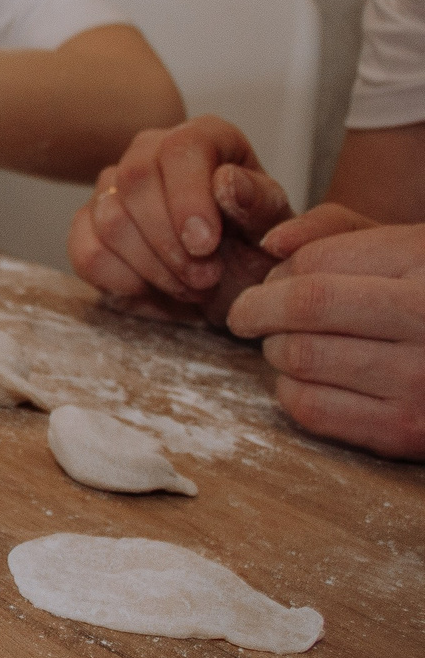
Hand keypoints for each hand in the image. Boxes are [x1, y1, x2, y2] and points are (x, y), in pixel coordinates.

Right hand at [67, 117, 295, 321]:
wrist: (229, 285)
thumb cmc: (254, 249)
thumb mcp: (275, 230)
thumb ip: (258, 203)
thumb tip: (228, 181)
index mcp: (204, 138)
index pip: (180, 149)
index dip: (188, 197)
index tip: (204, 245)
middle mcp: (149, 152)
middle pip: (136, 180)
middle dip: (170, 243)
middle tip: (206, 279)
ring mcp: (111, 188)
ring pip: (111, 221)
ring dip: (153, 268)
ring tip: (190, 287)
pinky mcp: (87, 225)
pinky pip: (86, 252)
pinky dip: (122, 282)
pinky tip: (154, 289)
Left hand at [228, 222, 424, 457]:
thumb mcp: (405, 246)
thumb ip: (334, 227)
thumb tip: (270, 244)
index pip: (318, 261)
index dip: (277, 273)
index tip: (269, 283)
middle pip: (305, 308)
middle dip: (258, 310)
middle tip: (250, 315)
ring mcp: (419, 378)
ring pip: (301, 357)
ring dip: (276, 350)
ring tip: (288, 344)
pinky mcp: (406, 430)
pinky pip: (311, 407)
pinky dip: (290, 390)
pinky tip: (308, 379)